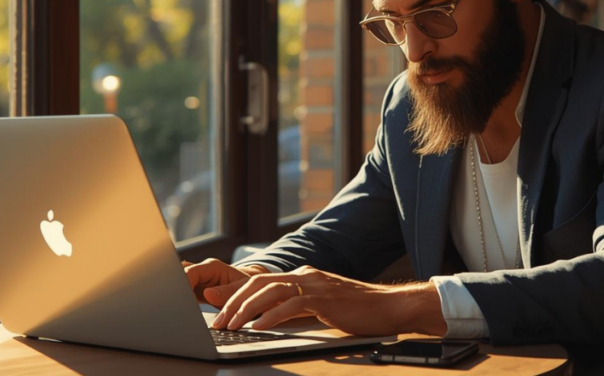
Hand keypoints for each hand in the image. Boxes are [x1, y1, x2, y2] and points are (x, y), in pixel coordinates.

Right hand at [183, 258, 270, 307]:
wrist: (255, 291)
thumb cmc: (251, 288)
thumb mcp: (244, 290)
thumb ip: (227, 292)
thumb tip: (208, 294)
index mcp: (212, 267)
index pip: (190, 273)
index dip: (184, 286)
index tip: (184, 302)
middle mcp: (203, 272)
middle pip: (180, 274)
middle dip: (177, 289)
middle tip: (180, 306)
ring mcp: (198, 281)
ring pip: (180, 284)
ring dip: (179, 296)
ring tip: (181, 310)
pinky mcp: (197, 292)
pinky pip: (185, 294)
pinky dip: (183, 302)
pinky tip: (184, 312)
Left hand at [210, 265, 447, 336]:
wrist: (389, 306)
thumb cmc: (358, 310)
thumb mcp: (322, 305)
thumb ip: (298, 306)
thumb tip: (270, 318)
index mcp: (303, 275)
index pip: (261, 281)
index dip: (235, 291)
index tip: (214, 302)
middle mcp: (305, 275)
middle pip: (259, 283)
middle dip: (233, 301)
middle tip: (217, 320)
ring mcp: (314, 284)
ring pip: (269, 292)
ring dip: (246, 310)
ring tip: (231, 325)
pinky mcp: (323, 298)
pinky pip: (290, 305)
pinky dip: (271, 316)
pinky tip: (258, 327)